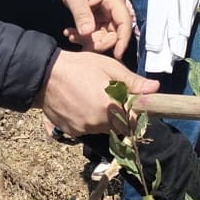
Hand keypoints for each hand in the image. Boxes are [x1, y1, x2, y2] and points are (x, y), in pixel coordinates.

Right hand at [37, 51, 154, 137]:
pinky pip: (86, 129)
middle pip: (118, 127)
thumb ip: (133, 82)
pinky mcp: (72, 132)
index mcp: (111, 108)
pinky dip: (87, 120)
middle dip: (118, 115)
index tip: (129, 104)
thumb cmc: (79, 67)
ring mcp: (84, 129)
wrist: (44, 75)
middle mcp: (98, 123)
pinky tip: (79, 105)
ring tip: (91, 98)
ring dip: (102, 119)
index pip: (133, 122)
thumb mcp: (109, 68)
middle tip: (107, 97)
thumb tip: (155, 88)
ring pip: (102, 129)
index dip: (133, 114)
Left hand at [54, 0, 132, 54]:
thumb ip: (81, 14)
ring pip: (105, 35)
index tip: (117, 54)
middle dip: (99, 41)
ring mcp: (108, 13)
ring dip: (89, 39)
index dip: (123, 40)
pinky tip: (70, 32)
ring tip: (70, 35)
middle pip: (115, 32)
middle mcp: (114, 7)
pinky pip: (96, 32)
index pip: (125, 22)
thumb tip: (88, 33)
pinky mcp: (100, 17)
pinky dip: (85, 36)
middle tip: (79, 41)